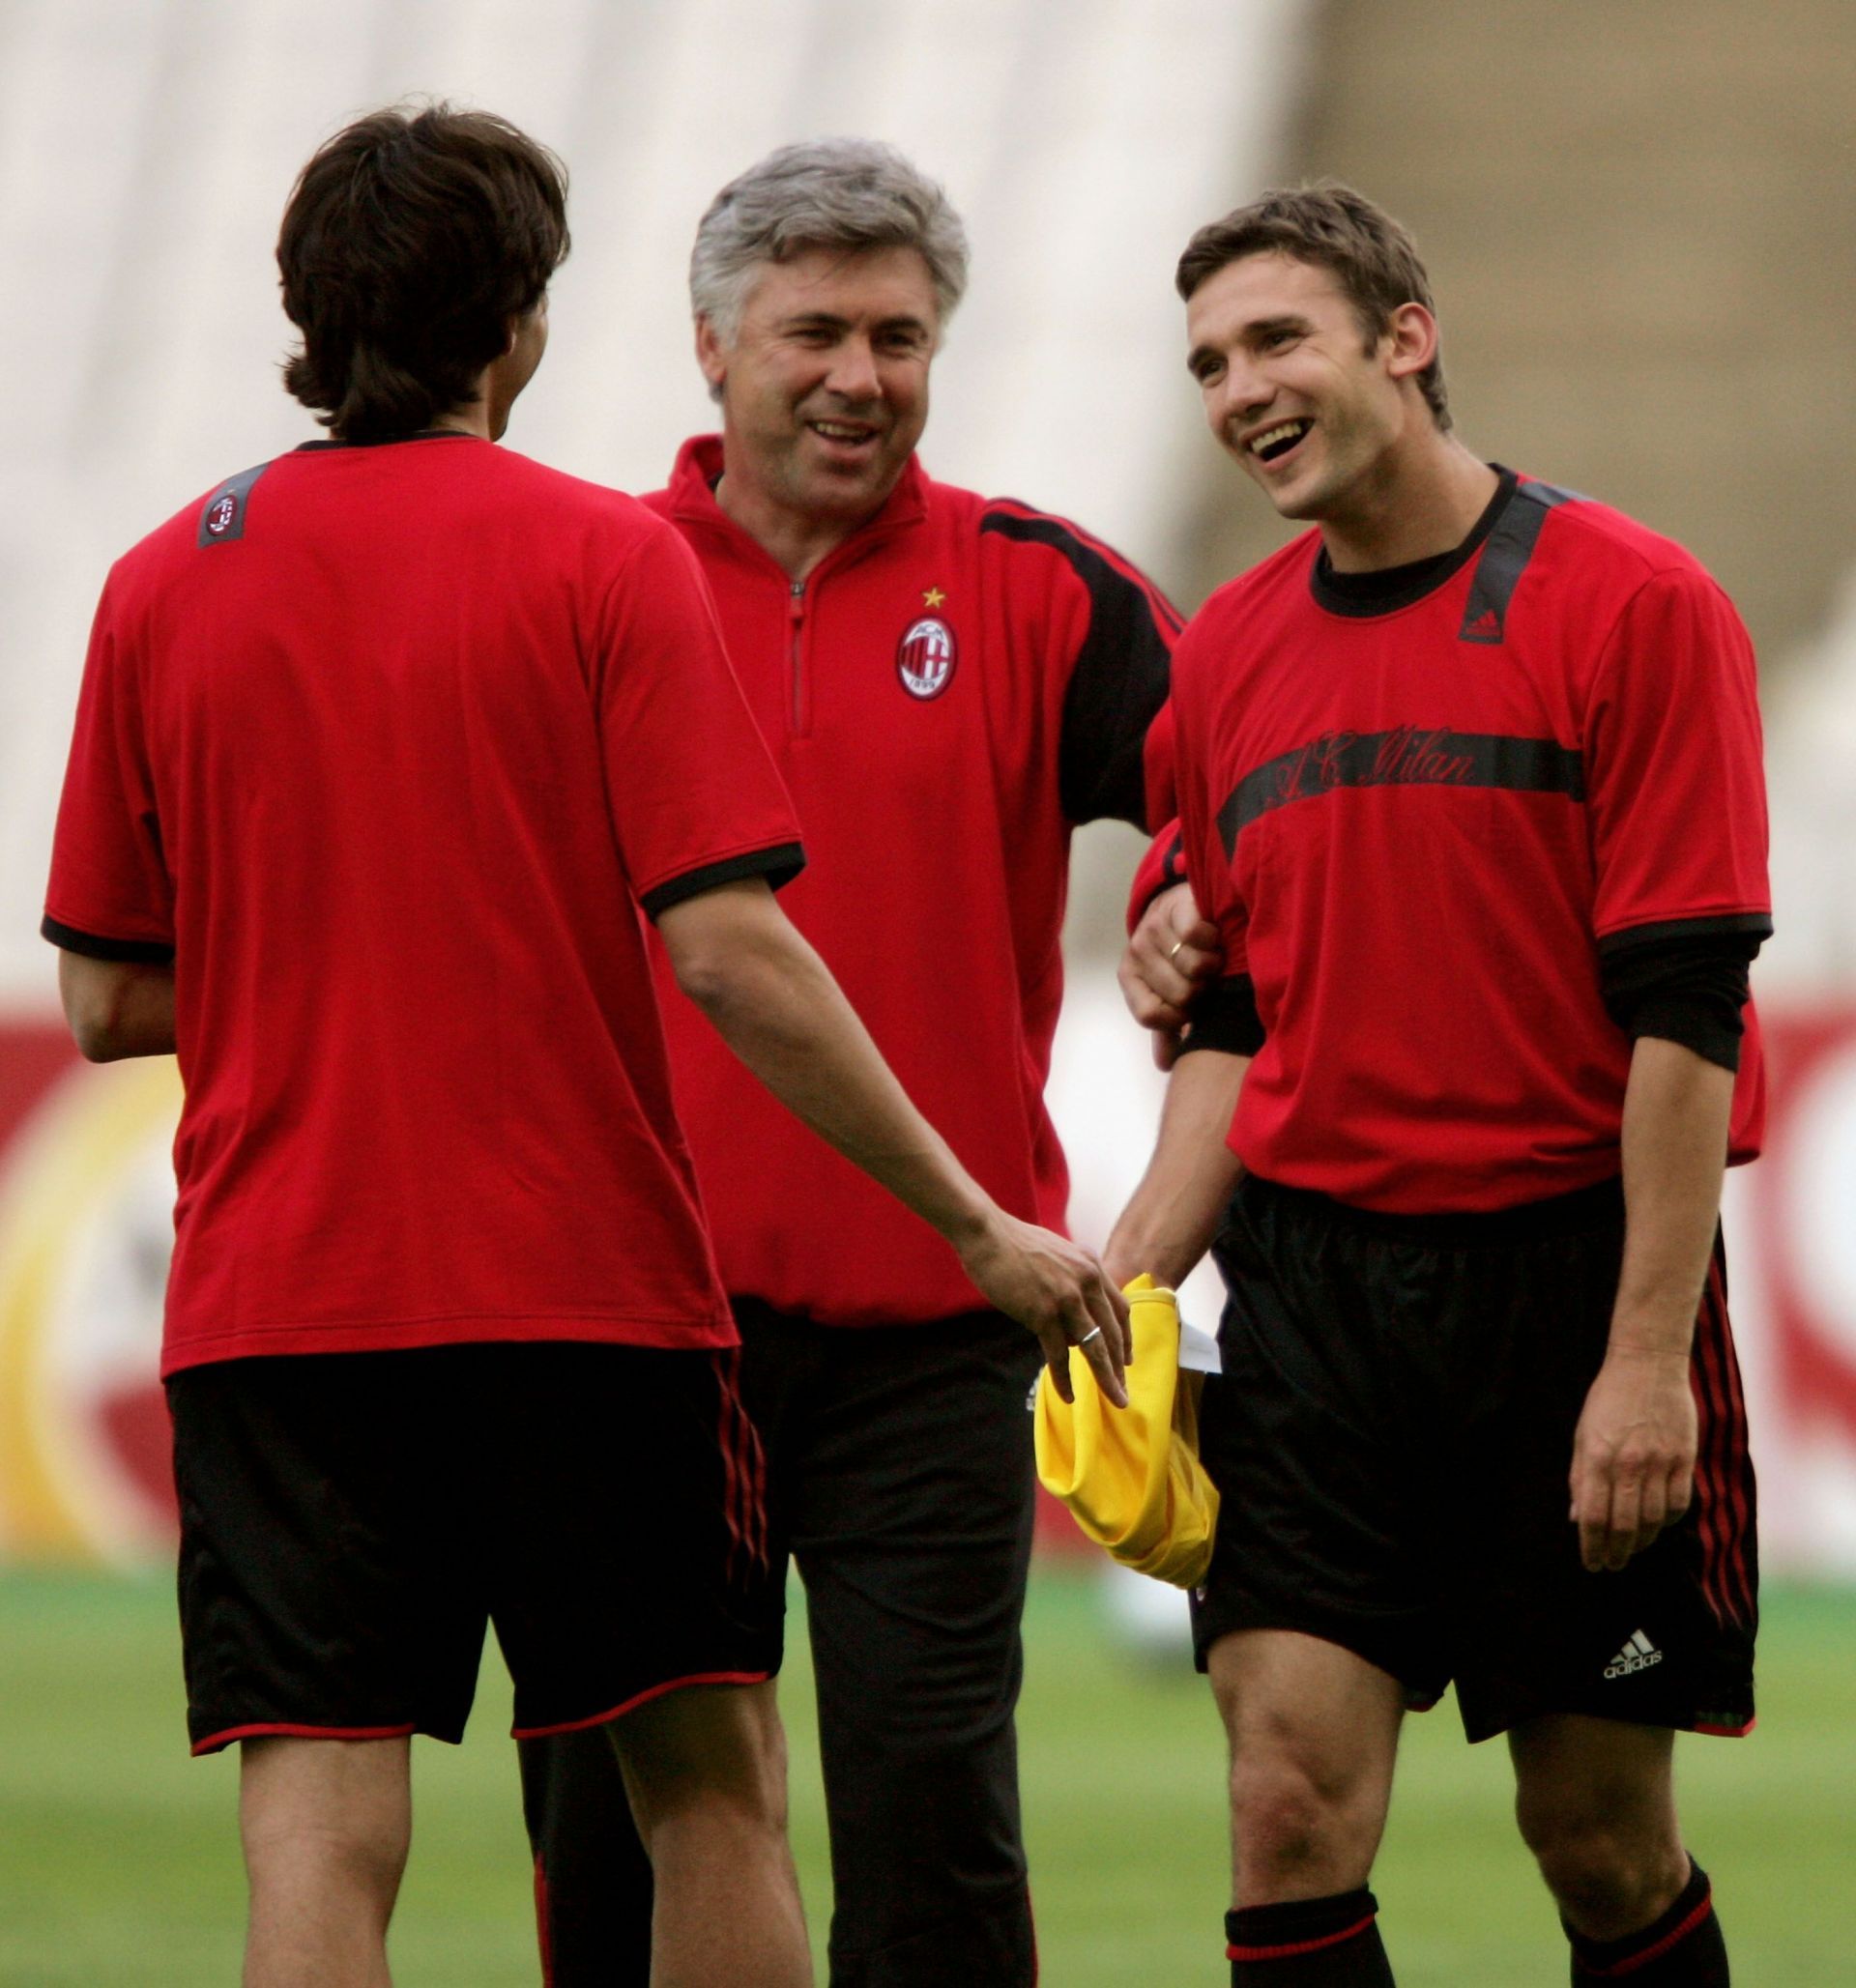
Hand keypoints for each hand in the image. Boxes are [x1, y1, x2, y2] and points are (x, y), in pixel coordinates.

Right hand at [959, 1211, 1130, 1407]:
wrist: (986, 1233)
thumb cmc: (1013, 1244)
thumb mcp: (1057, 1255)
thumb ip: (1072, 1279)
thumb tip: (1073, 1315)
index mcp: (1091, 1265)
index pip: (1120, 1308)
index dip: (1126, 1338)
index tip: (1127, 1359)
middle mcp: (1087, 1281)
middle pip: (1112, 1332)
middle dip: (1120, 1366)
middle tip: (1123, 1391)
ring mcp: (1066, 1297)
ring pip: (1094, 1347)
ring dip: (1106, 1377)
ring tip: (1113, 1398)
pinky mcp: (1043, 1313)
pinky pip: (1059, 1354)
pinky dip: (1064, 1377)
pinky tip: (1068, 1394)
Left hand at [1118, 884, 1220, 1065]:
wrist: (1178, 905)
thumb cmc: (1177, 956)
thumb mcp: (1169, 992)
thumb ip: (1168, 1027)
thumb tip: (1166, 1065)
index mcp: (1130, 979)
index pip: (1151, 1016)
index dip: (1178, 1019)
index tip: (1192, 1009)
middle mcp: (1135, 954)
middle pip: (1180, 994)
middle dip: (1202, 991)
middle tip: (1206, 980)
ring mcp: (1152, 930)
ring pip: (1194, 968)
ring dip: (1212, 966)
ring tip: (1212, 959)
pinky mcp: (1174, 909)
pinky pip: (1198, 937)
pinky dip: (1213, 942)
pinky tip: (1213, 939)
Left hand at [1568, 1346, 1695, 1571]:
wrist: (1648, 1365)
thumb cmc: (1608, 1400)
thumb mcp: (1582, 1434)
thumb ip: (1580, 1477)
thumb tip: (1576, 1519)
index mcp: (1597, 1457)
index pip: (1593, 1517)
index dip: (1591, 1547)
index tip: (1591, 1563)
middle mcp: (1629, 1464)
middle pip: (1624, 1525)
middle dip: (1616, 1552)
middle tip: (1611, 1565)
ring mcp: (1660, 1462)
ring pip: (1653, 1520)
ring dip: (1641, 1543)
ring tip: (1631, 1551)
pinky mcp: (1685, 1458)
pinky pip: (1679, 1503)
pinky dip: (1668, 1522)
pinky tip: (1657, 1526)